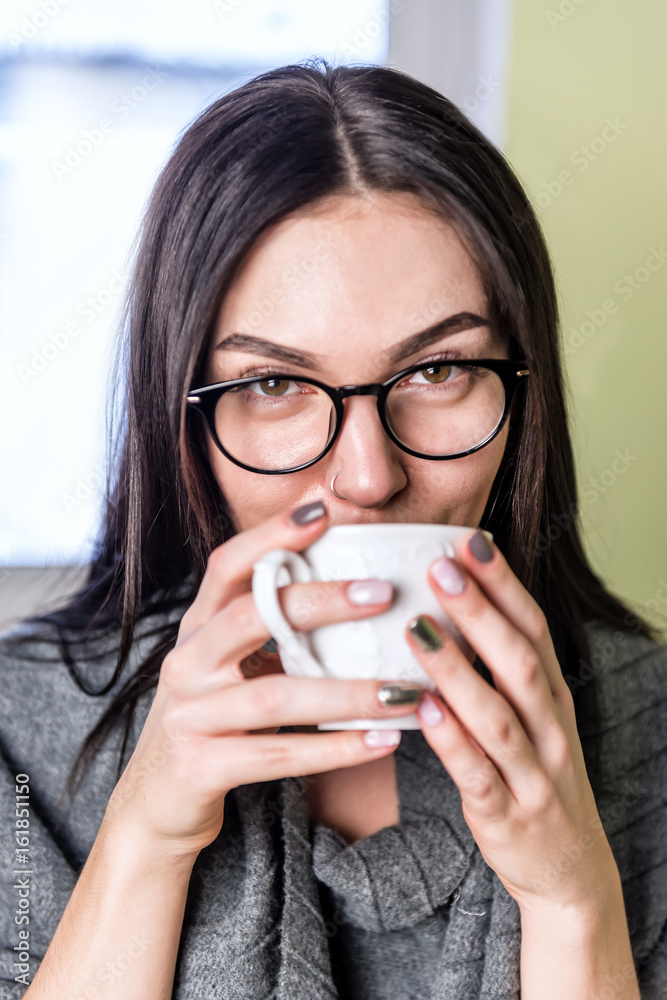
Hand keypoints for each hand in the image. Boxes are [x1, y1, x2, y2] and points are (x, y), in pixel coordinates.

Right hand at [105, 503, 413, 861]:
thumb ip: (275, 627)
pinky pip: (276, 756)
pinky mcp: (201, 767)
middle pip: (250, 616)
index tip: (324, 511)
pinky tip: (383, 740)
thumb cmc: (215, 716)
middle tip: (384, 593)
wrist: (158, 798)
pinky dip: (334, 749)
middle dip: (320, 600)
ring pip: (275, 697)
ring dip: (347, 692)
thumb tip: (358, 581)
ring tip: (404, 689)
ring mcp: (190, 715)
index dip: (271, 535)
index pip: (227, 565)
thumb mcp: (232, 663)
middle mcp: (187, 662)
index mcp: (198, 626)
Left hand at [406, 529, 618, 914]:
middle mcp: (549, 728)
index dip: (503, 584)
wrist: (570, 872)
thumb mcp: (529, 718)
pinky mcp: (506, 814)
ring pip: (498, 715)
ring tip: (416, 628)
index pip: (532, 628)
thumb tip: (446, 608)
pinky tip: (421, 708)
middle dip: (480, 611)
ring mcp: (532, 773)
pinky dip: (451, 740)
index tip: (470, 541)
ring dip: (457, 670)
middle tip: (439, 567)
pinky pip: (478, 774)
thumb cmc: (534, 777)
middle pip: (519, 661)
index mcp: (552, 698)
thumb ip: (497, 671)